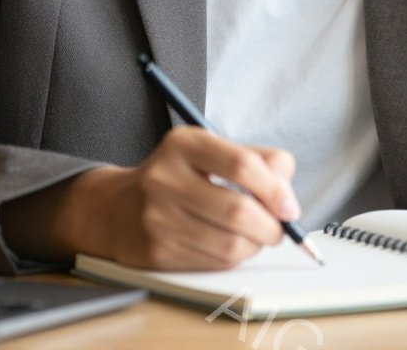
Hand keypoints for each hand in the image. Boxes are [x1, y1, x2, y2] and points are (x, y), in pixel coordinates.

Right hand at [67, 126, 300, 269]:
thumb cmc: (180, 177)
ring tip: (252, 237)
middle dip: (271, 227)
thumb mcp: (213, 152)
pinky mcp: (157, 251)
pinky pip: (214, 262)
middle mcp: (165, 178)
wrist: (117, 209)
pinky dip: (233, 258)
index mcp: (184, 144)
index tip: (289, 207)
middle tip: (278, 229)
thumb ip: (260, 161)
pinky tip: (226, 245)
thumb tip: (288, 201)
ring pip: (230, 244)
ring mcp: (158, 217)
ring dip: (254, 245)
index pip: (242, 165)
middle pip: (238, 210)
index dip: (275, 190)